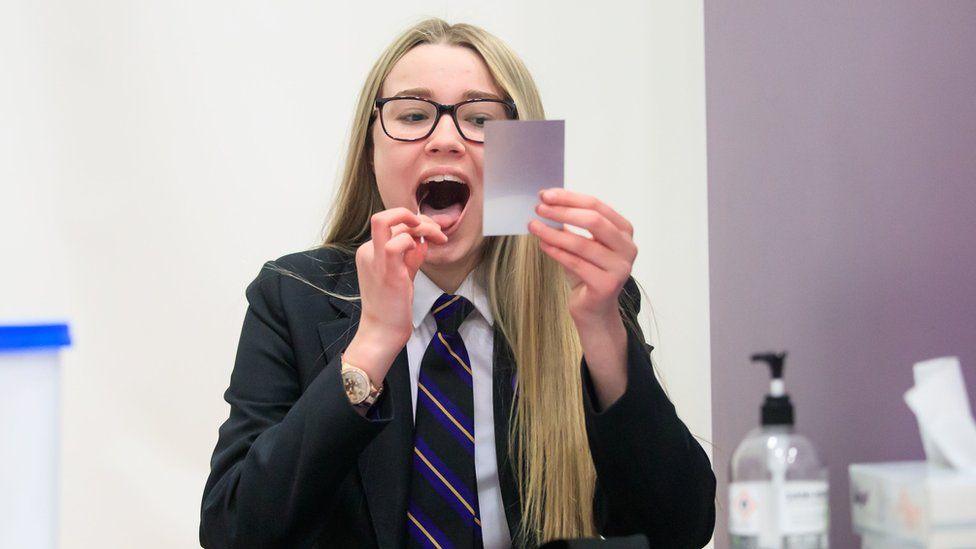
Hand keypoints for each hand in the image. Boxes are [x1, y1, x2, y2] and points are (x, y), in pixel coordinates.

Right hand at [344, 207, 446, 380]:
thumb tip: (424, 239)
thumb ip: (412, 255)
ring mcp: (374, 259)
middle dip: (418, 218)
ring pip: (386, 220)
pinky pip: (397, 243)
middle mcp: (368, 251)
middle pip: (388, 215)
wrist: (382, 331)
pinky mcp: (386, 271)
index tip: (435, 232)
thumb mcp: (404, 273)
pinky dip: (413, 241)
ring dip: (419, 225)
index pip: (392, 223)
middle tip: (437, 232)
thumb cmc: (393, 305)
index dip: (417, 221)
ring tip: (437, 238)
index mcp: (369, 250)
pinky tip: (422, 253)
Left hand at [528, 188, 636, 326]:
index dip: (569, 198)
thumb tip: (547, 201)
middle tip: (539, 208)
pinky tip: (542, 244)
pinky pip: (576, 264)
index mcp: (624, 230)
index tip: (546, 194)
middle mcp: (627, 247)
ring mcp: (620, 268)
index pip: (596, 206)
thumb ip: (571, 222)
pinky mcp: (607, 285)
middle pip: (594, 221)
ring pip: (582, 244)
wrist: (594, 308)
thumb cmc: (587, 271)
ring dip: (553, 232)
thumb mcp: (581, 242)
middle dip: (563, 211)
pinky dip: (556, 252)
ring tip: (534, 226)